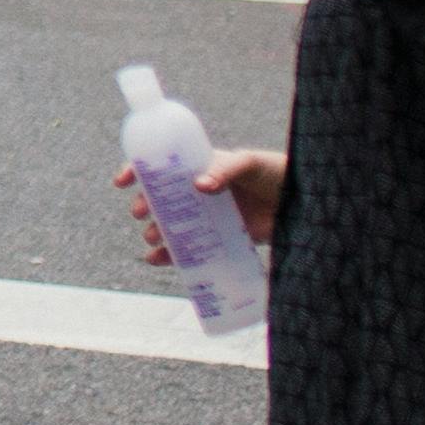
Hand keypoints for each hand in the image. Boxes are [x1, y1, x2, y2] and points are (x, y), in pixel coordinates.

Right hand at [122, 147, 287, 262]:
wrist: (302, 201)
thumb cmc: (274, 172)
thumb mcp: (248, 163)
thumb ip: (224, 171)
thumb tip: (198, 186)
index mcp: (200, 167)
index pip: (161, 166)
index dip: (138, 171)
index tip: (122, 181)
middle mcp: (199, 192)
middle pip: (161, 199)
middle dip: (145, 206)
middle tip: (141, 213)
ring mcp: (208, 216)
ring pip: (171, 225)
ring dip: (157, 231)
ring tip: (154, 238)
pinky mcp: (220, 239)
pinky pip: (190, 248)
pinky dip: (171, 256)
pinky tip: (157, 260)